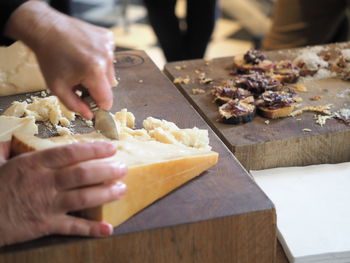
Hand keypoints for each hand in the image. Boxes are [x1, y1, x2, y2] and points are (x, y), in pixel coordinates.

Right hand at [0, 141, 126, 246]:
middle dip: (106, 171)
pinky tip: (108, 229)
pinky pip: (72, 227)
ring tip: (122, 189)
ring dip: (105, 194)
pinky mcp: (45, 225)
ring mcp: (46, 205)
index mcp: (34, 164)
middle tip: (123, 169)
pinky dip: (91, 229)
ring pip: (82, 198)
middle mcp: (44, 183)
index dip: (93, 150)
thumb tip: (12, 139)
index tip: (111, 148)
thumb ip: (8, 148)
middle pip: (81, 175)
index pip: (70, 153)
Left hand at [5, 1, 115, 118]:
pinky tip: (86, 54)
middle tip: (79, 80)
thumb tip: (90, 116)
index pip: (107, 100)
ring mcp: (109, 46)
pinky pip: (109, 57)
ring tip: (82, 65)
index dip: (97, 104)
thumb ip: (75, 106)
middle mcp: (106, 58)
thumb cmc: (50, 59)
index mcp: (94, 71)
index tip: (88, 101)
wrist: (46, 29)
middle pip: (109, 86)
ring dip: (99, 73)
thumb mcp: (57, 88)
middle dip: (96, 87)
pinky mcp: (108, 38)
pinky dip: (100, 59)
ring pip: (110, 72)